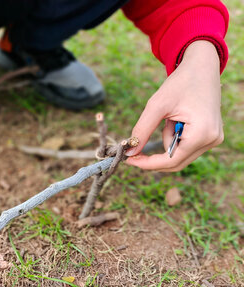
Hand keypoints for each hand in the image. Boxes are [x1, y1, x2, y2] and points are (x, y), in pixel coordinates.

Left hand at [126, 40, 223, 171]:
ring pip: (180, 155)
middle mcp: (212, 140)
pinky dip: (174, 138)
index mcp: (202, 133)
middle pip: (176, 163)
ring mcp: (214, 139)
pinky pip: (186, 147)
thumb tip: (129, 152)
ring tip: (170, 117)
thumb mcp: (157, 106)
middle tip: (133, 150)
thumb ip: (142, 130)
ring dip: (167, 141)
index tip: (129, 161)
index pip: (171, 160)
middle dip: (154, 157)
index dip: (148, 163)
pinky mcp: (211, 136)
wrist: (202, 67)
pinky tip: (176, 120)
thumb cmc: (180, 83)